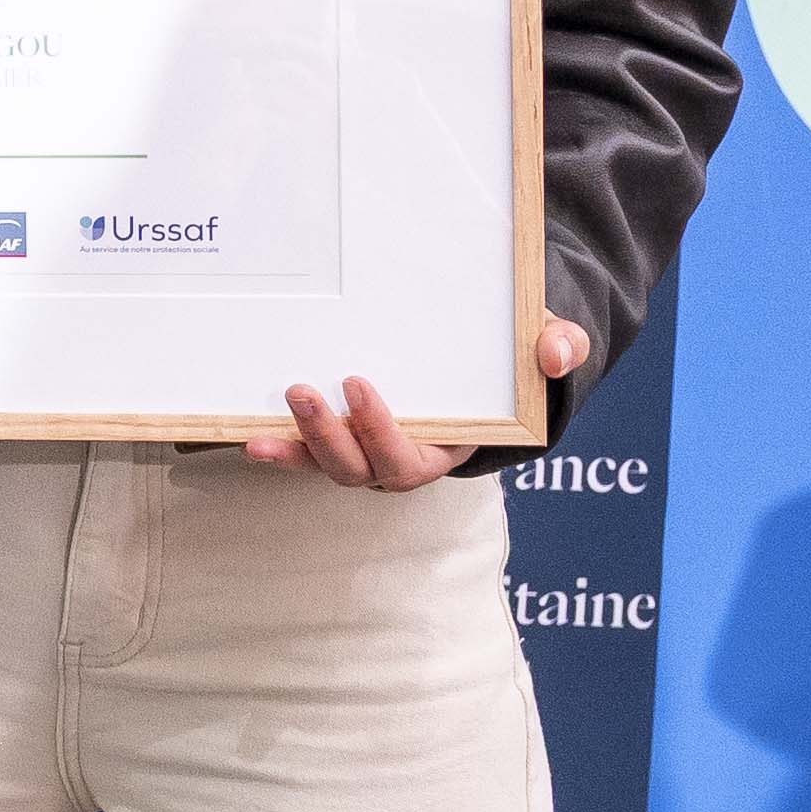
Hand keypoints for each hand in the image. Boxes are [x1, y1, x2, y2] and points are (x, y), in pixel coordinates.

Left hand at [250, 317, 587, 491]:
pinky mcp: (341, 437)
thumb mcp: (546, 341)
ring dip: (297, 443)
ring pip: (328, 465)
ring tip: (272, 407)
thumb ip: (560, 346)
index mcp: (446, 448)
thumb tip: (556, 353)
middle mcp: (401, 460)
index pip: (408, 459)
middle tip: (304, 391)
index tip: (357, 385)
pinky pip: (308, 452)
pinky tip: (250, 433)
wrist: (488, 360)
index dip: (381, 432)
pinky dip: (281, 447)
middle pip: (359, 470)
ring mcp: (366, 452)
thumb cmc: (515, 357)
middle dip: (329, 437)